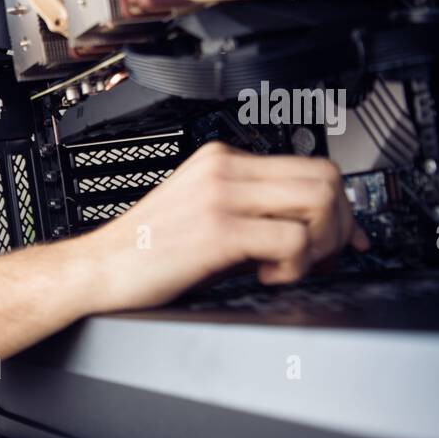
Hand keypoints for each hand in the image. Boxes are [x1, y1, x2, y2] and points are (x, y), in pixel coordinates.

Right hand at [79, 141, 369, 313]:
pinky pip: (293, 240)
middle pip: (325, 178)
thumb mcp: (203, 217)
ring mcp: (221, 196)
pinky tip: (267, 277)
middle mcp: (224, 169)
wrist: (98, 272)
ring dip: (320, 243)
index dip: (339, 205)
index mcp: (221, 160)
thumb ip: (251, 214)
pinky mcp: (218, 229)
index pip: (310, 165)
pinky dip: (294, 267)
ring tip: (291, 267)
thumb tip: (310, 233)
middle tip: (321, 257)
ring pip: (318, 202)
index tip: (340, 238)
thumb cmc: (145, 253)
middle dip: (338, 224)